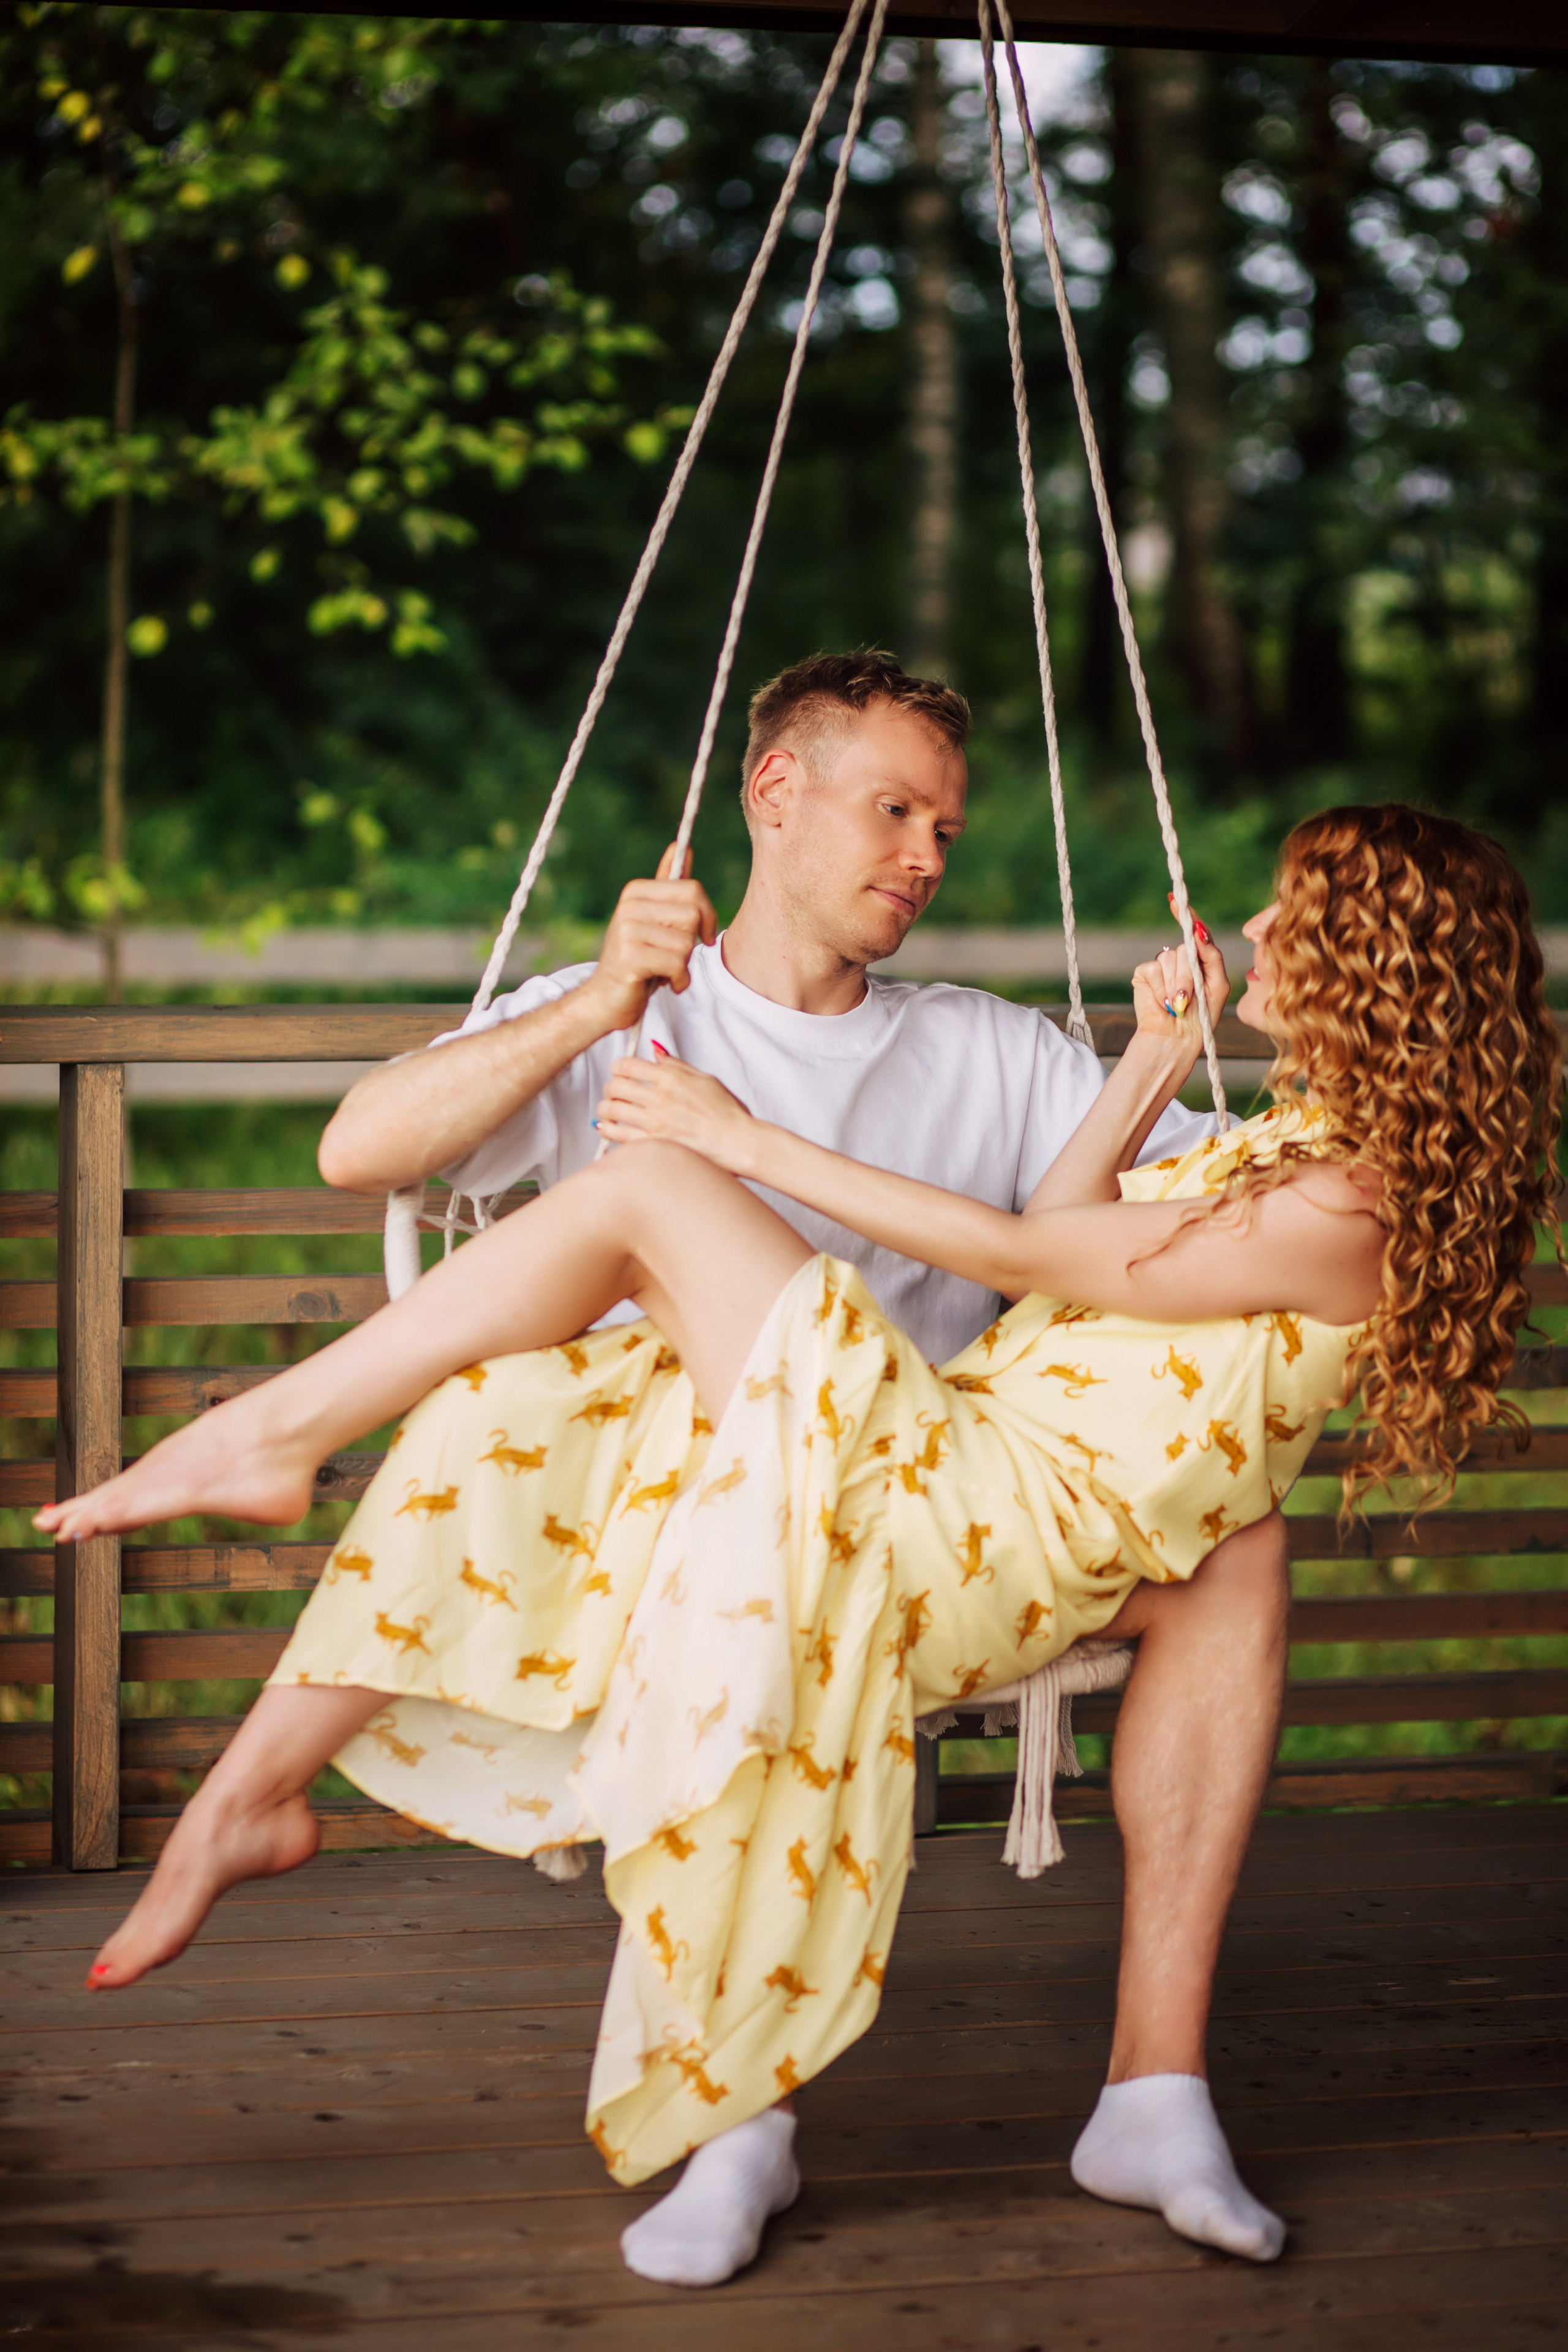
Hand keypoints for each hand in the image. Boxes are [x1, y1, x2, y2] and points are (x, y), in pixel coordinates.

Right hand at [580, 844, 718, 1034]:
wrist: (606, 999)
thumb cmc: (637, 960)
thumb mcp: (655, 920)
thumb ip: (669, 886)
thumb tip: (682, 846)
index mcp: (636, 891)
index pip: (692, 889)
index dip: (707, 917)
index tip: (702, 936)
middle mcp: (629, 905)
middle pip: (692, 915)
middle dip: (691, 943)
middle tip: (673, 956)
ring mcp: (627, 930)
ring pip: (686, 943)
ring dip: (683, 965)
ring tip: (661, 970)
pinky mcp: (630, 957)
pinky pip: (676, 963)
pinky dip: (678, 979)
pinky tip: (664, 983)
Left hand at [595, 1052, 757, 1174]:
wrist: (738, 1142)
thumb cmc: (727, 1112)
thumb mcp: (705, 1079)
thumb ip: (676, 1065)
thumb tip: (656, 1050)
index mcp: (672, 1078)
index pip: (628, 1065)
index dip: (616, 1066)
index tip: (617, 1071)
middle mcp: (661, 1098)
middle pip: (615, 1086)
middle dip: (609, 1088)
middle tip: (612, 1092)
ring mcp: (656, 1122)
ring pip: (612, 1110)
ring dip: (605, 1109)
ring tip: (608, 1111)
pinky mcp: (655, 1144)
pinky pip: (619, 1136)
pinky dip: (608, 1131)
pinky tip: (608, 1129)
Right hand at [1131, 905, 1228, 1065]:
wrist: (1178, 1039)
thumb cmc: (1202, 1016)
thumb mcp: (1218, 985)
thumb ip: (1212, 956)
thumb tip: (1198, 931)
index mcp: (1200, 960)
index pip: (1195, 933)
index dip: (1188, 916)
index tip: (1177, 902)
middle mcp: (1181, 959)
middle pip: (1185, 948)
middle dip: (1189, 974)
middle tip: (1188, 998)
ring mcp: (1162, 966)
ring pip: (1170, 959)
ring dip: (1176, 985)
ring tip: (1177, 1004)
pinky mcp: (1145, 973)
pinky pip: (1153, 968)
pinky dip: (1161, 988)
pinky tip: (1163, 1002)